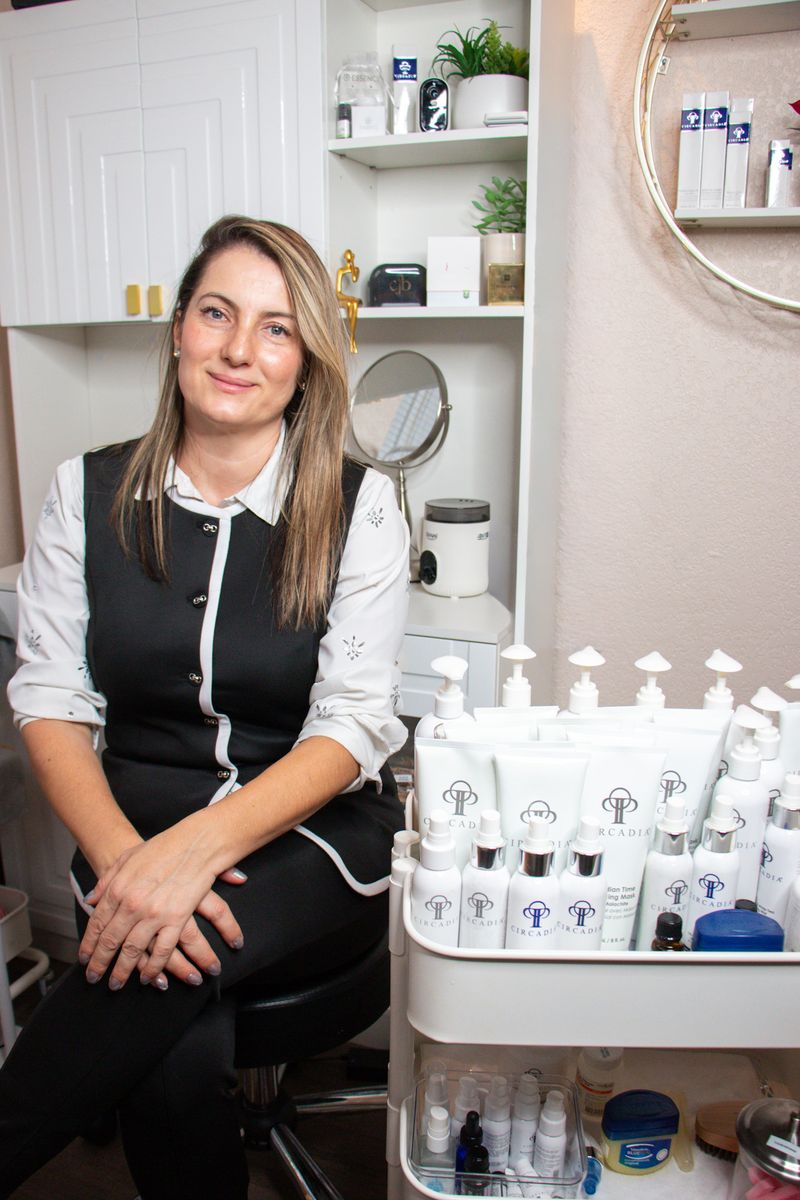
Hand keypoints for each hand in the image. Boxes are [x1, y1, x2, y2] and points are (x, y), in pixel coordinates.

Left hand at [79, 824, 244, 990]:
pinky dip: (154, 968)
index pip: (96, 924)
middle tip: (95, 978)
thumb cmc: (162, 848)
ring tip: (116, 984)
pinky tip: (148, 978)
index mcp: (117, 889)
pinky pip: (162, 951)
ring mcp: (154, 914)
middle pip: (110, 942)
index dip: (89, 946)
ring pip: (132, 952)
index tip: (85, 960)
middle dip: (100, 964)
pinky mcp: (176, 919)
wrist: (195, 842)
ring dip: (123, 971)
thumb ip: (107, 880)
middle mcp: (132, 904)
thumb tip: (91, 899)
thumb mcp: (126, 859)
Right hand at [133, 868, 247, 990]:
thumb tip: (241, 878)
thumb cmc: (158, 859)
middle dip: (202, 958)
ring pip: (165, 950)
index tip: (237, 944)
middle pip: (191, 938)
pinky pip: (141, 952)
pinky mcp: (128, 926)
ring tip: (192, 981)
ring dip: (179, 969)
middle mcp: (167, 904)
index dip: (229, 928)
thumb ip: (219, 870)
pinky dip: (149, 968)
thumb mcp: (186, 859)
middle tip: (211, 974)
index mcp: (186, 886)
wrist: (117, 853)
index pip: (217, 910)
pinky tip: (154, 981)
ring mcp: (146, 917)